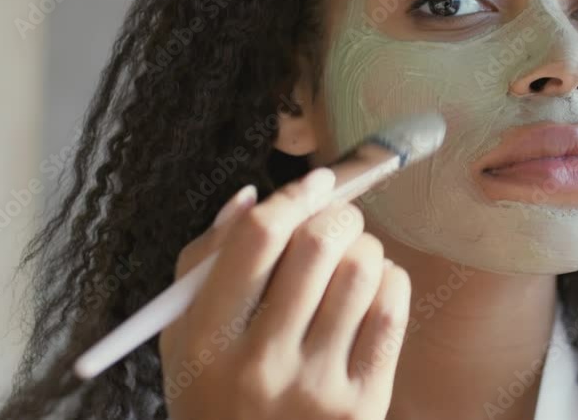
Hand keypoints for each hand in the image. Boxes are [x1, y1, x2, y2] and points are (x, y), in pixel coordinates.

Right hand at [159, 168, 410, 419]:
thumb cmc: (218, 394)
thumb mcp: (185, 338)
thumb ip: (205, 263)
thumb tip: (252, 196)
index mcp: (206, 340)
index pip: (257, 239)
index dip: (293, 195)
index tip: (316, 181)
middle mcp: (261, 364)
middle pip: (317, 246)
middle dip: (338, 214)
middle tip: (338, 218)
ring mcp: (315, 386)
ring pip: (361, 272)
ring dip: (365, 247)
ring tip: (354, 257)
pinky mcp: (362, 403)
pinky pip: (392, 312)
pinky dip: (390, 281)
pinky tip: (374, 288)